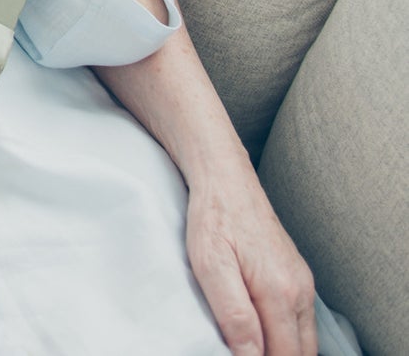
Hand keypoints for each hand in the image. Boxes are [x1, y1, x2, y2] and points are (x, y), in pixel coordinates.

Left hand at [185, 173, 315, 355]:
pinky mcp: (297, 276)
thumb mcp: (211, 265)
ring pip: (304, 340)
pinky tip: (262, 332)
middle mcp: (300, 290)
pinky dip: (287, 335)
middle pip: (300, 353)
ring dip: (283, 351)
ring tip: (249, 345)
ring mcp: (303, 283)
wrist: (225, 177)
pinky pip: (300, 321)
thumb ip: (234, 314)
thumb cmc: (213, 217)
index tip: (236, 355)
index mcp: (280, 292)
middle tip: (241, 351)